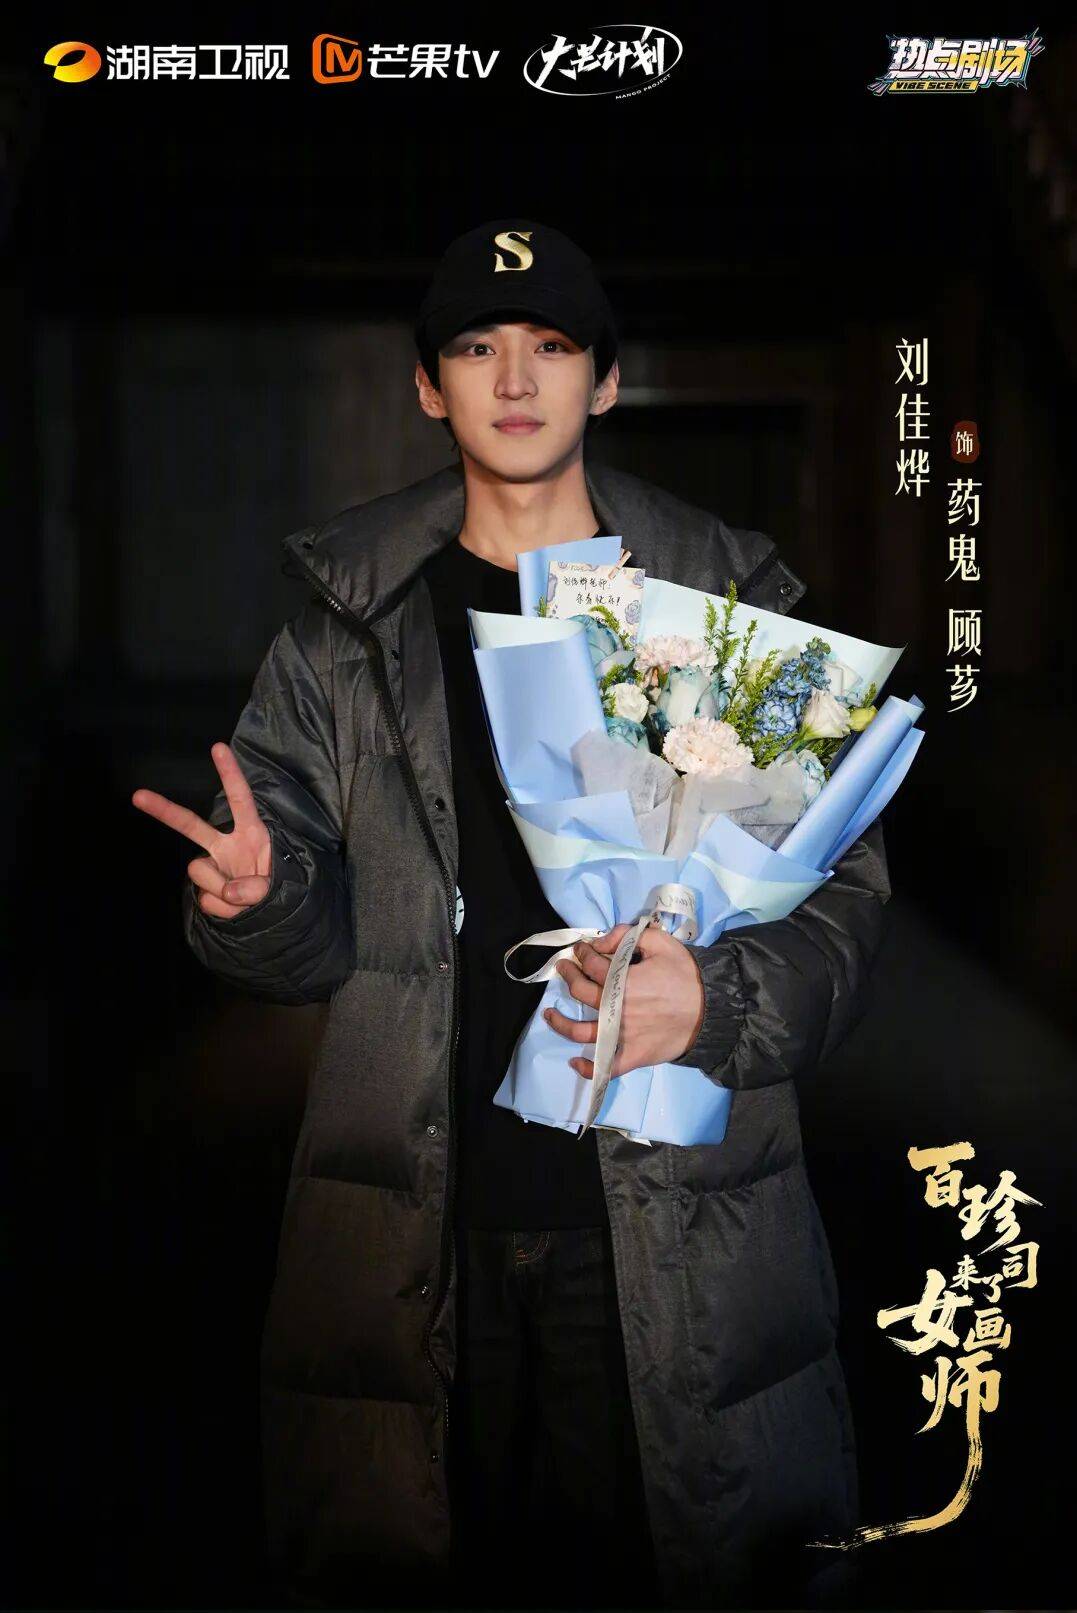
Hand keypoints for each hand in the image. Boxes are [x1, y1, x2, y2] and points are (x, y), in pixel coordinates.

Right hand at [132, 742, 272, 919]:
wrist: (277, 919)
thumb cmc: (284, 890)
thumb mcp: (282, 885)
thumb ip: (257, 888)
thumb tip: (230, 892)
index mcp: (252, 834)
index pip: (240, 799)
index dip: (230, 774)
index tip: (218, 747)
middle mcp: (228, 846)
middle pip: (191, 825)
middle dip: (164, 810)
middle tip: (138, 795)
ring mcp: (214, 867)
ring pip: (199, 872)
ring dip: (222, 890)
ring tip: (246, 902)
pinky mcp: (207, 891)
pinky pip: (206, 900)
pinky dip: (224, 911)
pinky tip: (238, 912)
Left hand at [545, 922, 705, 1079]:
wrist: (713, 1010)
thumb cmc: (687, 975)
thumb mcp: (661, 943)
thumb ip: (629, 935)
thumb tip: (602, 941)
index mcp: (622, 979)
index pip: (591, 963)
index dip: (582, 952)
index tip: (580, 949)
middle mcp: (616, 1008)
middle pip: (581, 992)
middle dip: (568, 975)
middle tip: (564, 968)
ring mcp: (622, 1035)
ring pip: (581, 1032)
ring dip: (560, 1023)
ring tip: (549, 1014)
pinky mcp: (632, 1056)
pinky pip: (606, 1067)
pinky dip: (588, 1068)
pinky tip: (575, 1063)